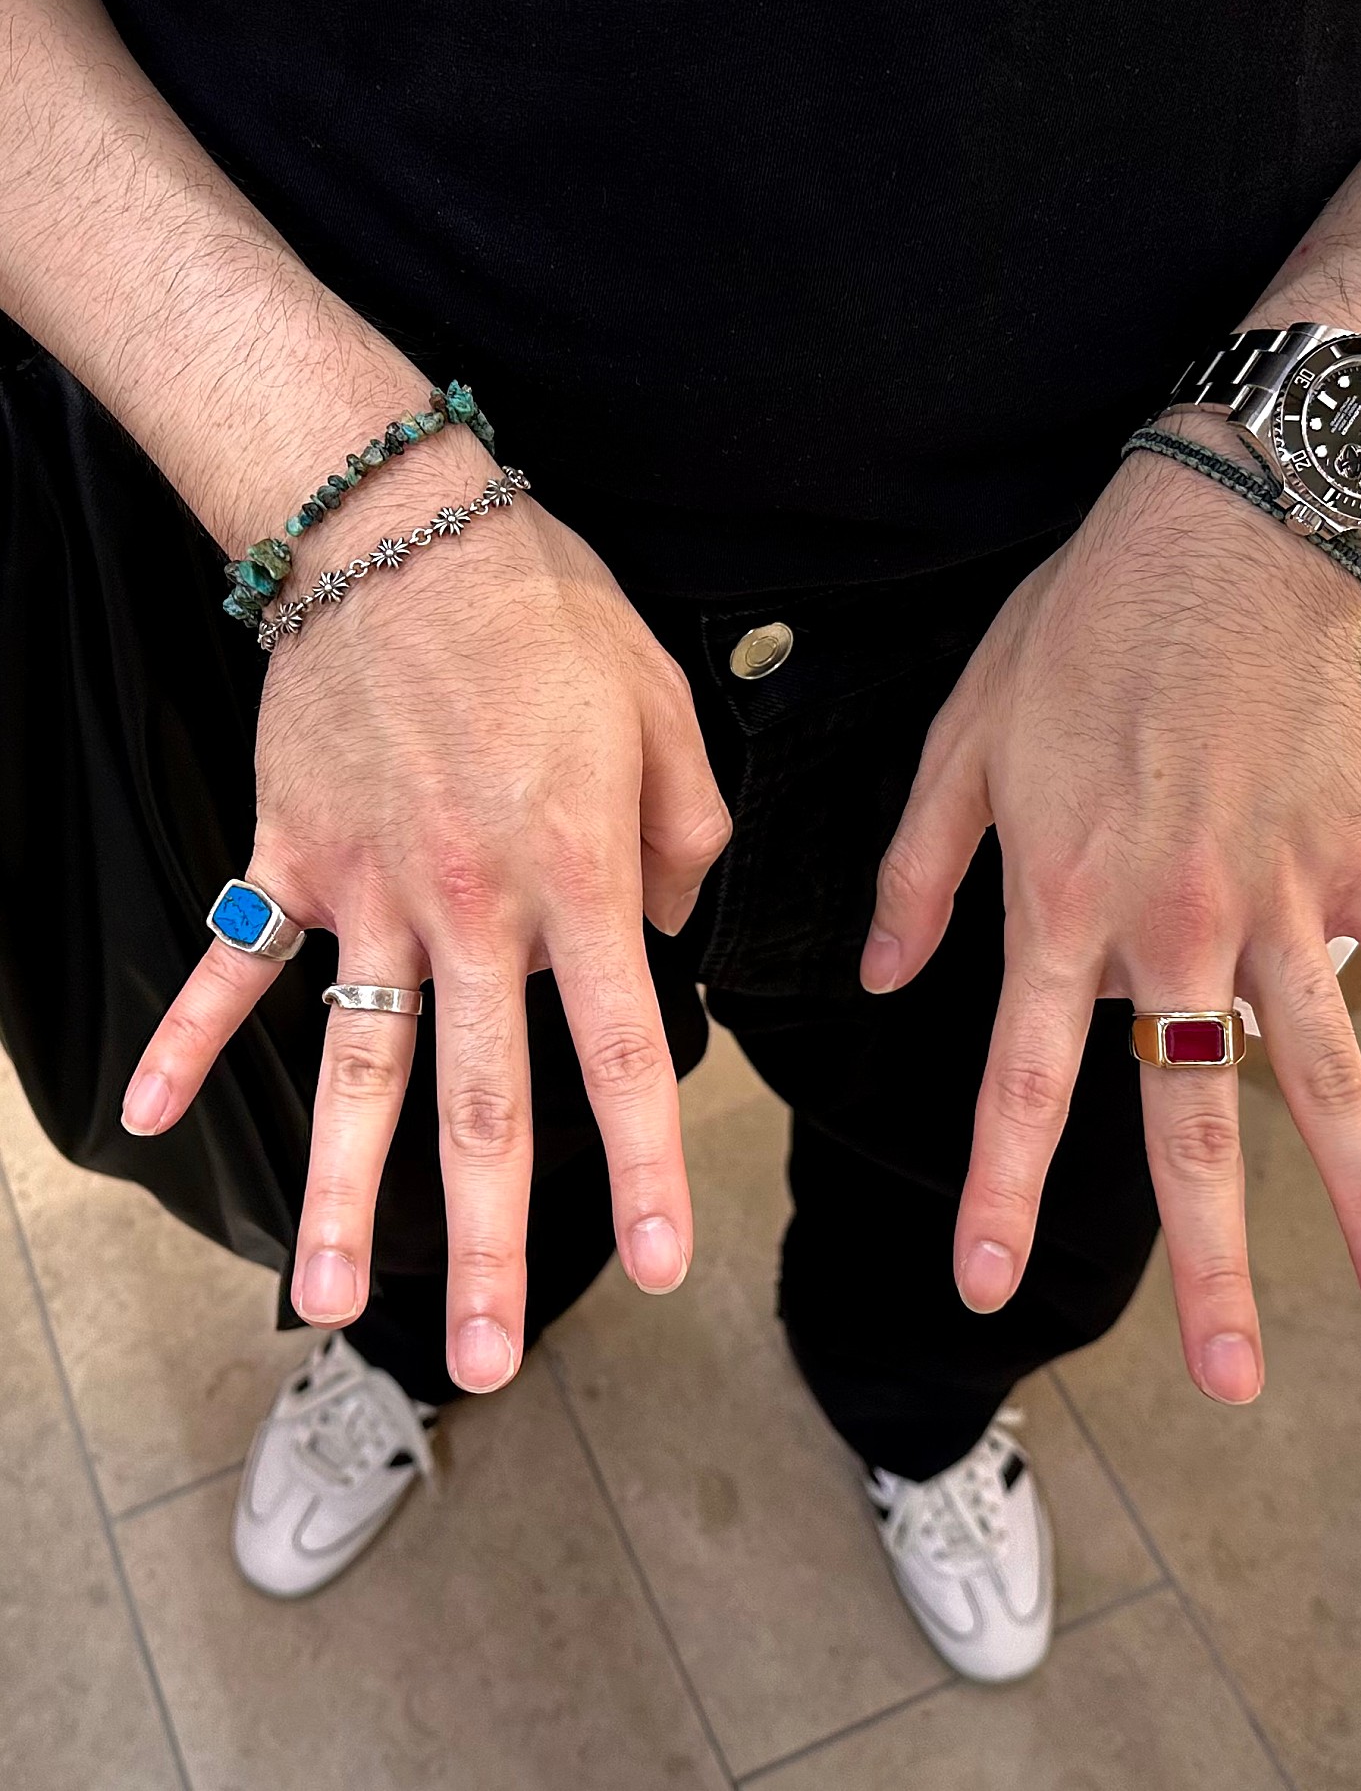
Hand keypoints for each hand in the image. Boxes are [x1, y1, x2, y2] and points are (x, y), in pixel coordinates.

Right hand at [122, 445, 729, 1390]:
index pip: (619, 1051)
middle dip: (488, 1243)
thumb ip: (694, 832)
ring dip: (344, 1193)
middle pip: (480, 1105)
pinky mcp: (291, 858)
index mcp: (578, 875)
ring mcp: (367, 891)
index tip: (657, 1265)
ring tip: (328, 1303)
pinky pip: (235, 962)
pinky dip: (188, 1035)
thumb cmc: (544, 609)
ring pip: (356, 1069)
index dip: (643, 1166)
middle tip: (485, 1359)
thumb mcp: (665, 704)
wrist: (398, 526)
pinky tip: (141, 1113)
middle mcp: (471, 908)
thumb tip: (683, 923)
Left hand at [860, 430, 1360, 1403]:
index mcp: (1062, 903)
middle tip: (1230, 1379)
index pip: (1023, 1077)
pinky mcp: (1357, 858)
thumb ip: (919, 873)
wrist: (1211, 537)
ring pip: (1326, 1072)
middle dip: (1212, 1256)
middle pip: (1193, 1117)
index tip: (981, 1280)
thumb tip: (883, 977)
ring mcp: (1279, 900)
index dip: (999, 1186)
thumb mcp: (962, 741)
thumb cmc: (1077, 633)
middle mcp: (1174, 926)